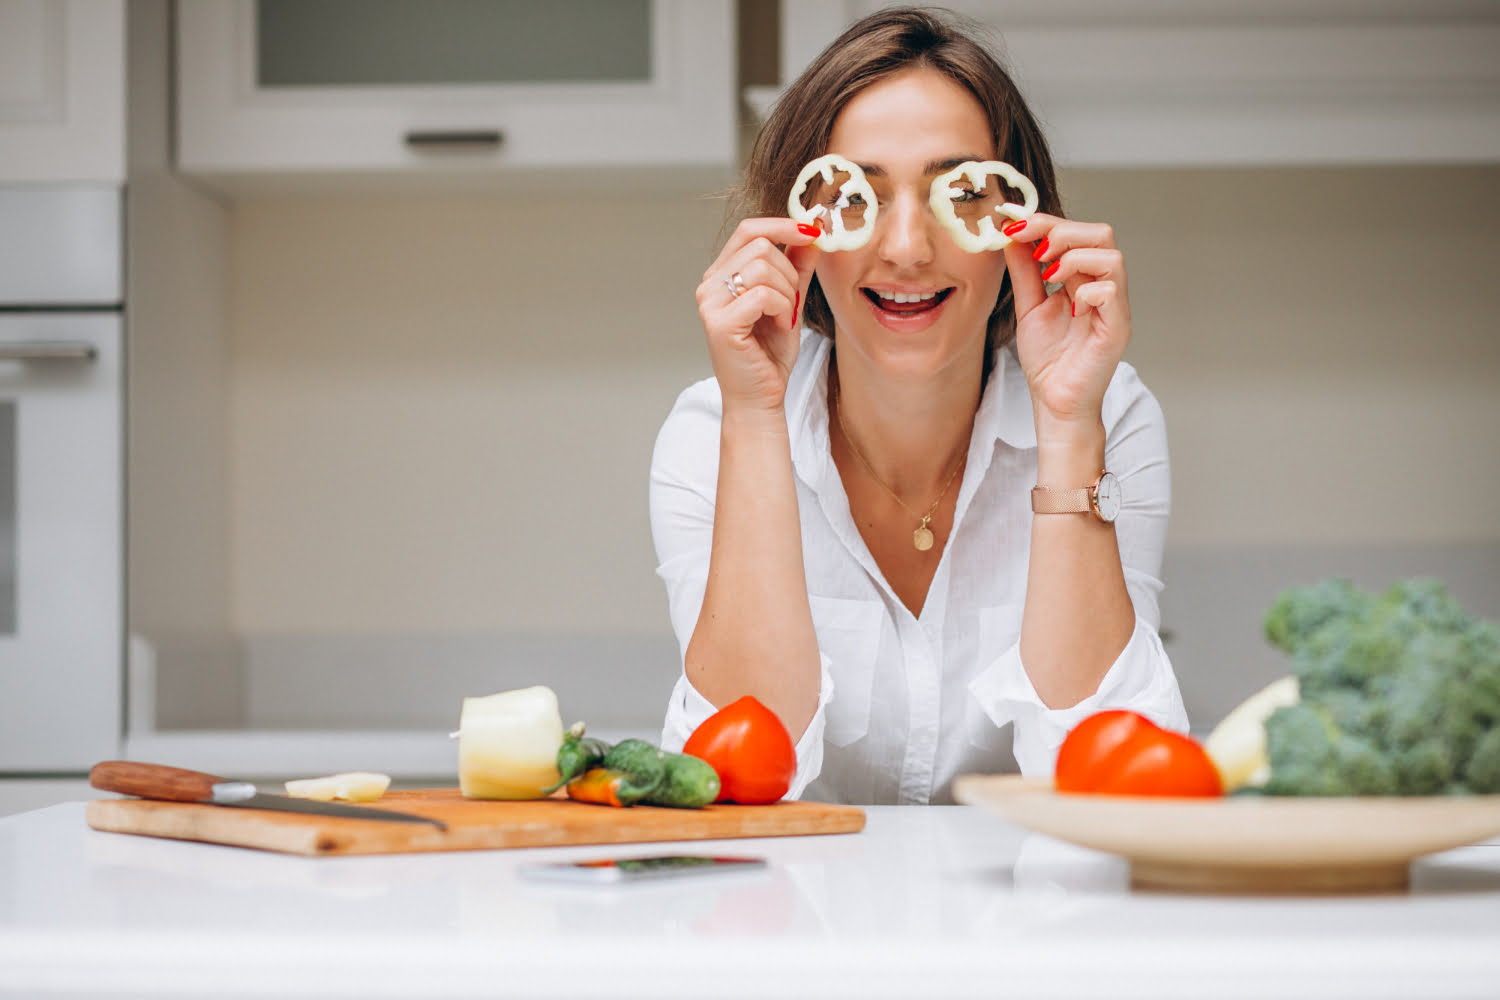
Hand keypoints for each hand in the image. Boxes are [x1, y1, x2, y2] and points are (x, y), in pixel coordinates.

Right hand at [696, 219, 821, 413]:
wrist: (760, 397)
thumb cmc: (769, 354)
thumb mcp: (790, 301)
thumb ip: (796, 266)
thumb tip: (811, 231)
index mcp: (722, 275)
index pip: (749, 230)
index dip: (783, 225)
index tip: (813, 231)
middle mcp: (709, 285)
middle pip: (760, 246)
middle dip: (789, 272)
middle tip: (793, 303)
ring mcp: (710, 303)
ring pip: (763, 268)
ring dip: (788, 293)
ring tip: (785, 318)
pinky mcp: (720, 323)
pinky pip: (763, 295)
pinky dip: (782, 309)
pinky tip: (780, 326)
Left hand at [1001, 214, 1130, 442]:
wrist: (1053, 402)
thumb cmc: (1048, 359)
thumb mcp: (1028, 305)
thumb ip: (1024, 271)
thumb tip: (1012, 233)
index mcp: (1084, 278)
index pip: (1076, 232)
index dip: (1045, 221)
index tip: (1012, 222)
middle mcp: (1103, 287)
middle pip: (1101, 234)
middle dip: (1062, 232)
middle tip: (1035, 249)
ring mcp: (1113, 307)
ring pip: (1111, 257)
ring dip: (1074, 257)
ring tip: (1048, 274)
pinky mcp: (1117, 328)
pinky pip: (1112, 291)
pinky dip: (1087, 288)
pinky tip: (1068, 303)